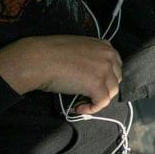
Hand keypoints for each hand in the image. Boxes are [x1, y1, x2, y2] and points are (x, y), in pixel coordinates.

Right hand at [0, 36, 122, 114]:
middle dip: (103, 89)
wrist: (39, 59)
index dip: (105, 78)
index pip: (115, 66)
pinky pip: (102, 102)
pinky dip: (92, 108)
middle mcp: (109, 56)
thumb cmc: (52, 53)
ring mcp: (104, 70)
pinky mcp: (97, 85)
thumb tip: (89, 73)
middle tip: (86, 95)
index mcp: (105, 45)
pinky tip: (78, 108)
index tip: (91, 85)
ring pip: (111, 92)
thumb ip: (90, 58)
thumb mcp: (78, 49)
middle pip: (115, 79)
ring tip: (80, 102)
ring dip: (97, 100)